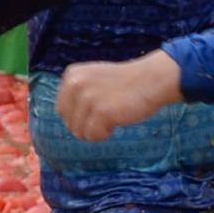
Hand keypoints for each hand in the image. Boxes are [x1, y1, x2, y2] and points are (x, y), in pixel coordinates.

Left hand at [57, 53, 183, 142]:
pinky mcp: (101, 111)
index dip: (80, 116)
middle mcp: (75, 84)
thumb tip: (66, 119)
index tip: (99, 106)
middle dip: (88, 124)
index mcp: (72, 76)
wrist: (151, 79)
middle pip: (70, 123)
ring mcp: (88, 98)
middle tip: (108, 112)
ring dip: (97, 130)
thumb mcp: (93, 80)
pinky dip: (105, 134)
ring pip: (80, 132)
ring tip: (113, 114)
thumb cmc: (125, 83)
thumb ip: (77, 94)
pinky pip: (93, 136)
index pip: (62, 110)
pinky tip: (117, 120)